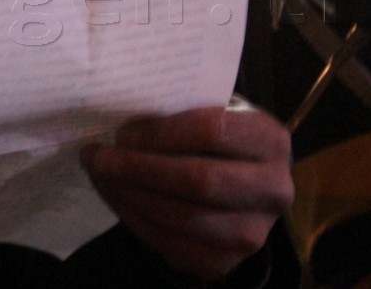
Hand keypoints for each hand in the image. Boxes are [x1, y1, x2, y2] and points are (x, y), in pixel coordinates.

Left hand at [80, 102, 292, 279]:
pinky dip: (134, 220)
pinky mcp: (226, 261)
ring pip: (182, 217)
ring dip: (129, 195)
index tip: (122, 132)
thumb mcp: (207, 111)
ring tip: (99, 175)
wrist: (242, 181)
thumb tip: (117, 109)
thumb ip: (175, 109)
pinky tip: (116, 197)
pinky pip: (171, 244)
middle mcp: (273, 190)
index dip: (160, 132)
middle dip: (137, 168)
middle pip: (197, 180)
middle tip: (97, 156)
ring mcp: (253, 233)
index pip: (211, 131)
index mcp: (270, 140)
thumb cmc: (215, 137)